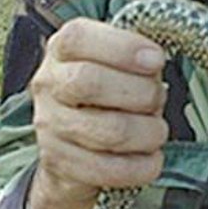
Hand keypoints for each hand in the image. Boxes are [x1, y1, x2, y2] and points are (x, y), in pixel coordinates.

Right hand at [27, 19, 168, 208]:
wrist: (72, 145)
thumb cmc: (104, 95)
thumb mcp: (115, 63)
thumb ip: (134, 57)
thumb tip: (155, 62)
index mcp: (62, 50)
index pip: (78, 38)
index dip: (122, 48)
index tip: (156, 59)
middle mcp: (49, 84)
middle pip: (90, 82)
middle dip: (141, 92)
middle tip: (158, 99)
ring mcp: (50, 125)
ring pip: (109, 131)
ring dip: (148, 132)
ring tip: (156, 131)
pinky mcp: (59, 163)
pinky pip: (109, 169)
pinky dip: (141, 166)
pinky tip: (150, 158)